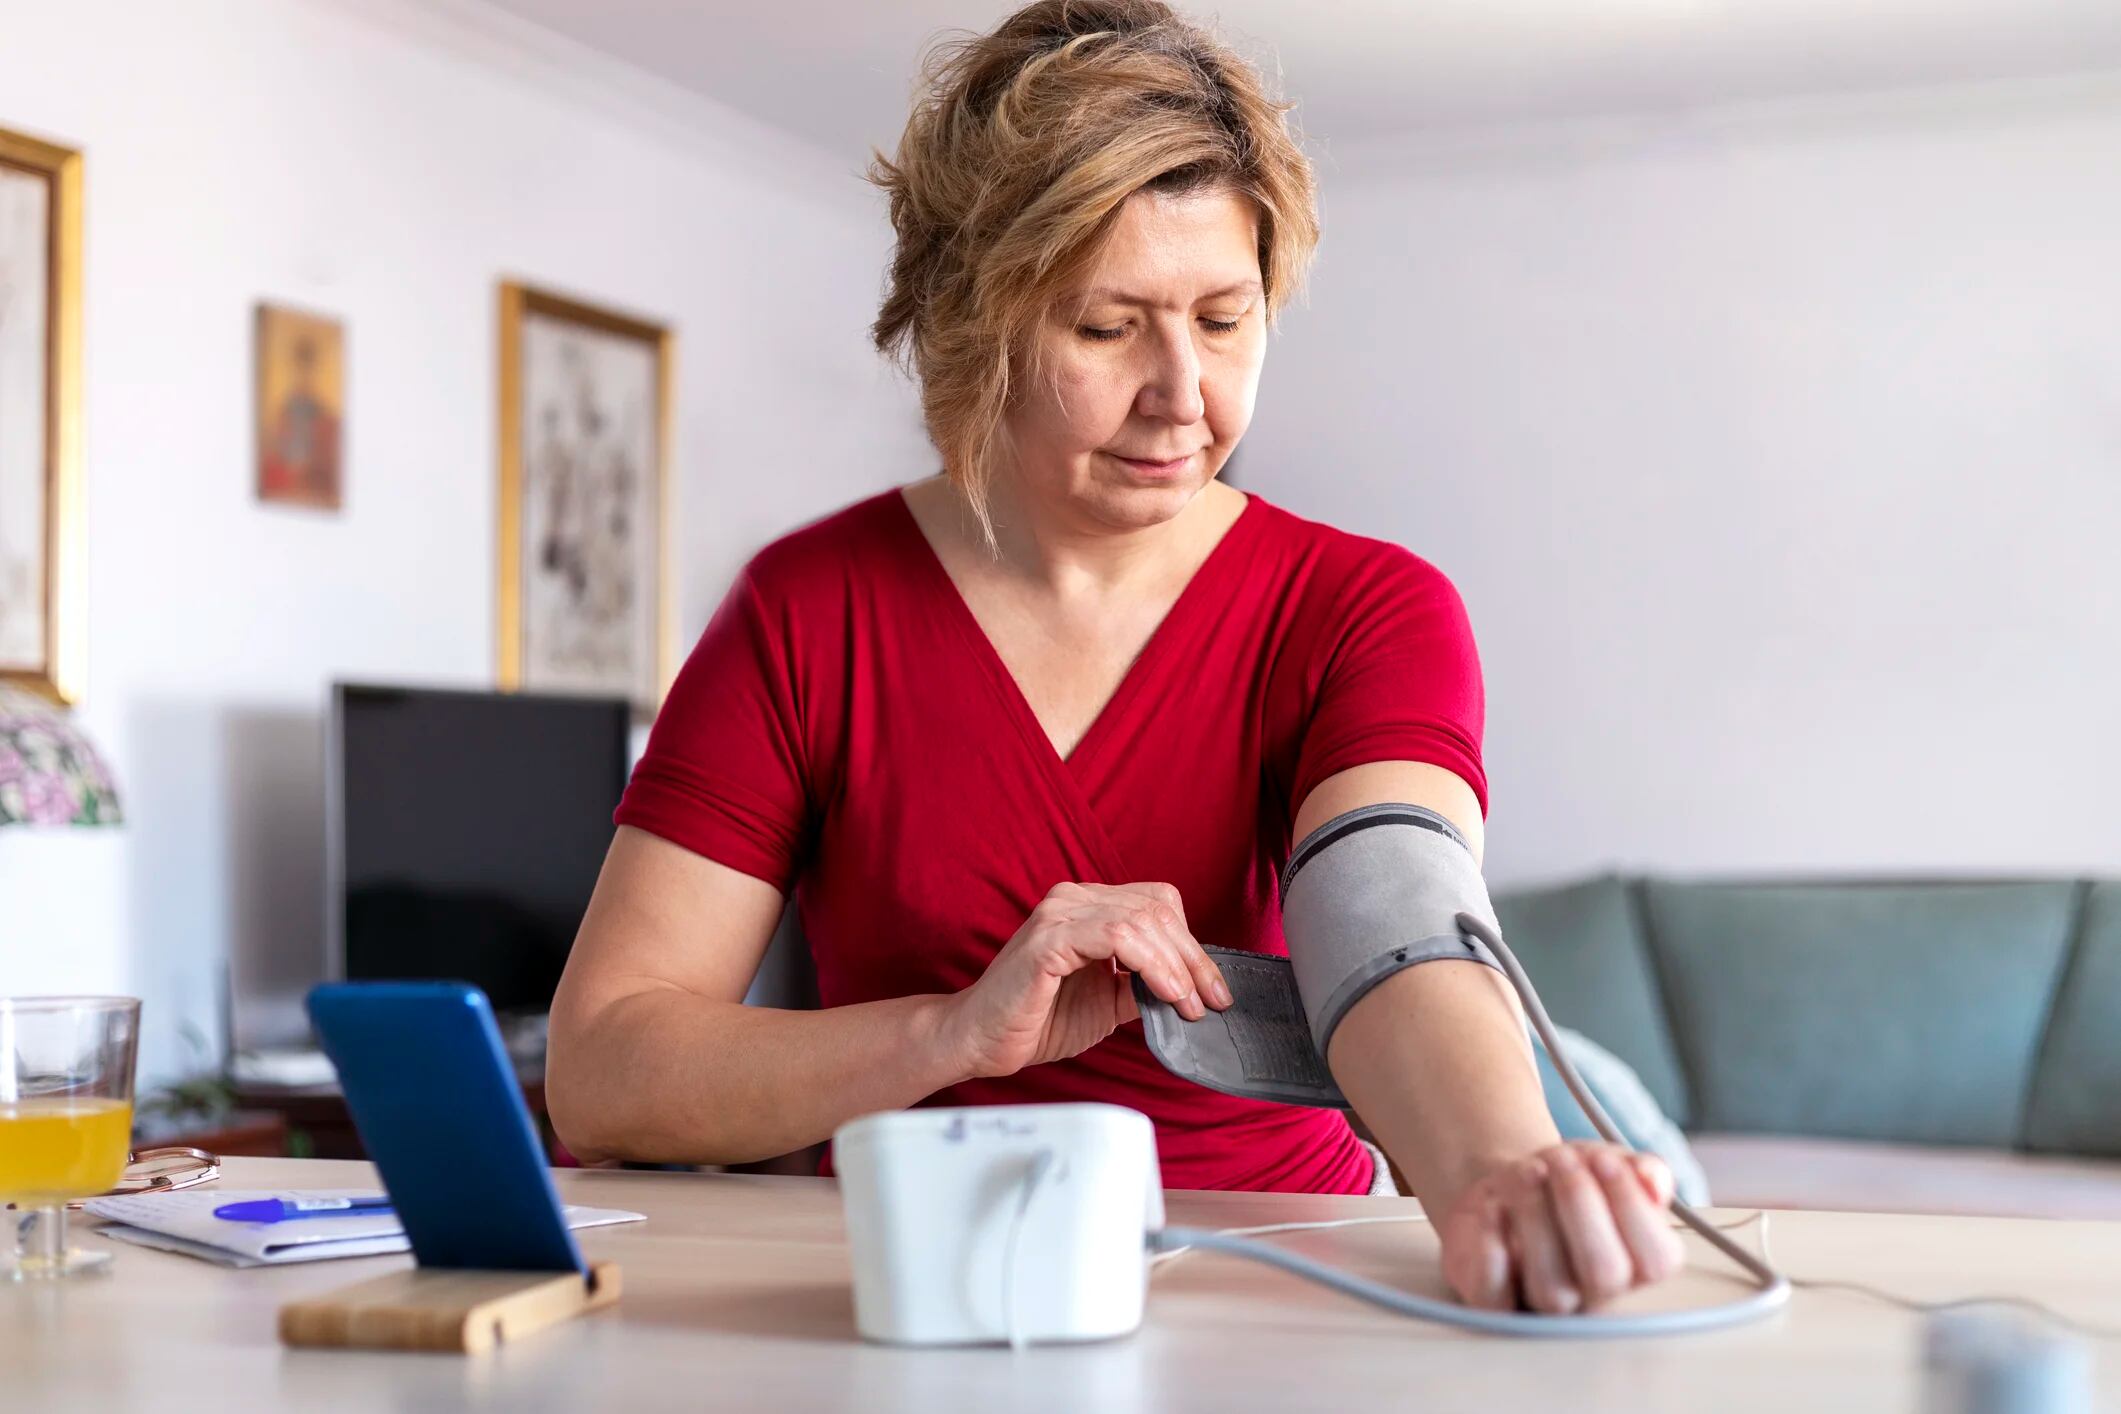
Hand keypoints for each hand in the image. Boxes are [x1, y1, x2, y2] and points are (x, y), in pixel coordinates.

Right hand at [943, 881, 1232, 1078]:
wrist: (980, 1041)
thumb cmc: (1036, 1020)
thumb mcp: (1107, 1001)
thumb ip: (1142, 984)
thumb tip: (1191, 989)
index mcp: (1088, 906)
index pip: (1158, 904)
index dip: (1192, 944)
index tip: (1212, 989)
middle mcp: (1074, 899)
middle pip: (1158, 909)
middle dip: (1194, 958)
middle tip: (1212, 1000)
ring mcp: (1059, 914)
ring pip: (1143, 919)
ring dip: (1178, 965)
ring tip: (1190, 1003)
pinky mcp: (1049, 940)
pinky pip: (1116, 937)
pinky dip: (1151, 964)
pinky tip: (1165, 993)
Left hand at [1437, 1141, 1686, 1313]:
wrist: (1506, 1187)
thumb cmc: (1564, 1182)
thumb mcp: (1606, 1162)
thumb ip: (1642, 1170)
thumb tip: (1652, 1180)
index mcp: (1636, 1266)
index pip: (1658, 1259)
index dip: (1631, 1205)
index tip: (1603, 1159)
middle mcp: (1595, 1295)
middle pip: (1604, 1273)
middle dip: (1582, 1204)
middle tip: (1561, 1157)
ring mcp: (1543, 1304)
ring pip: (1551, 1290)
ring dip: (1536, 1217)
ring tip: (1527, 1171)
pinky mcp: (1494, 1301)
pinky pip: (1493, 1296)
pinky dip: (1490, 1247)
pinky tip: (1492, 1206)